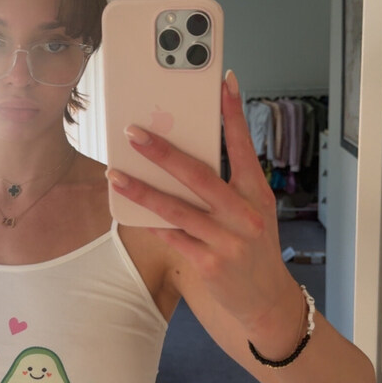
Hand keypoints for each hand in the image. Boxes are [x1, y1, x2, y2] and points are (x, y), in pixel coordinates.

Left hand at [107, 71, 301, 335]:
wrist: (267, 300)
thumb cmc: (255, 248)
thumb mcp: (254, 211)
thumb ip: (229, 185)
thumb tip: (187, 154)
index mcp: (257, 194)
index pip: (244, 147)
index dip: (234, 114)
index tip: (224, 83)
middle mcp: (244, 214)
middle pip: (198, 175)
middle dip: (163, 152)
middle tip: (135, 133)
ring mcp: (226, 240)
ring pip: (176, 208)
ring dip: (141, 189)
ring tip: (115, 174)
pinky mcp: (208, 263)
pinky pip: (172, 236)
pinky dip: (150, 222)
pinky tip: (129, 210)